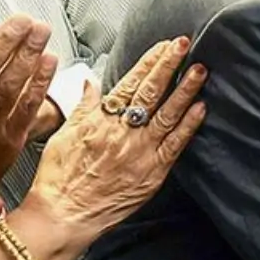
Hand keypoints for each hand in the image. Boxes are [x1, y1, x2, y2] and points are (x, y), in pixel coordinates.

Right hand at [24, 37, 207, 240]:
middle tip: (184, 44)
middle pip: (151, 91)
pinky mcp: (152, 173)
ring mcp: (139, 152)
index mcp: (101, 119)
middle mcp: (122, 131)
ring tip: (199, 70)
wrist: (63, 215)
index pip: (130, 82)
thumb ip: (83, 107)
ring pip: (167, 114)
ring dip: (185, 89)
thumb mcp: (64, 134)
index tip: (163, 45)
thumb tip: (90, 84)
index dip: (149, 61)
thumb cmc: (58, 178)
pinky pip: (174, 145)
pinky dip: (189, 126)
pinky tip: (200, 108)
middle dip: (169, 64)